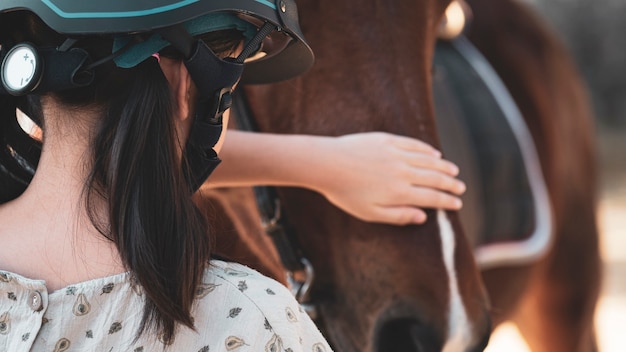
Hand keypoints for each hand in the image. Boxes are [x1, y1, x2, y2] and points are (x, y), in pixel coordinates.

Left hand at [313, 132, 464, 224]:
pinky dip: (427, 150)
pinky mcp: (388, 140)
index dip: (447, 201)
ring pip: (428, 160)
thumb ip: (398, 216)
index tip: (457, 204)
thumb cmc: (345, 193)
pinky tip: (435, 153)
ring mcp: (396, 154)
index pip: (431, 197)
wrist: (327, 164)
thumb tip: (423, 217)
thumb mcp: (370, 213)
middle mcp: (402, 172)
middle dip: (450, 184)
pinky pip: (414, 145)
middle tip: (460, 188)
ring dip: (443, 166)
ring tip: (454, 171)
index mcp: (399, 192)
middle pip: (434, 178)